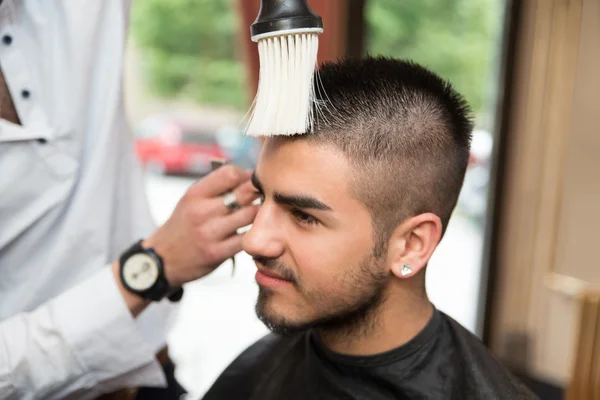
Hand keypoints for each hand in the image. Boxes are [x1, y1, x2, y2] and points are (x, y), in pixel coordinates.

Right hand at [144, 165, 259, 286]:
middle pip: (244, 193)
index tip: (249, 182)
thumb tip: (250, 175)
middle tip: (263, 197)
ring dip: (260, 214)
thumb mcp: (191, 200)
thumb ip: (217, 187)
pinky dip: (254, 235)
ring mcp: (209, 233)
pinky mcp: (217, 253)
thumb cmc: (184, 224)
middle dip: (257, 193)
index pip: (230, 173)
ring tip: (261, 215)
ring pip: (250, 216)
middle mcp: (201, 211)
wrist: (162, 259)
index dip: (245, 176)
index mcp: (195, 193)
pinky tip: (253, 233)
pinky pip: (246, 239)